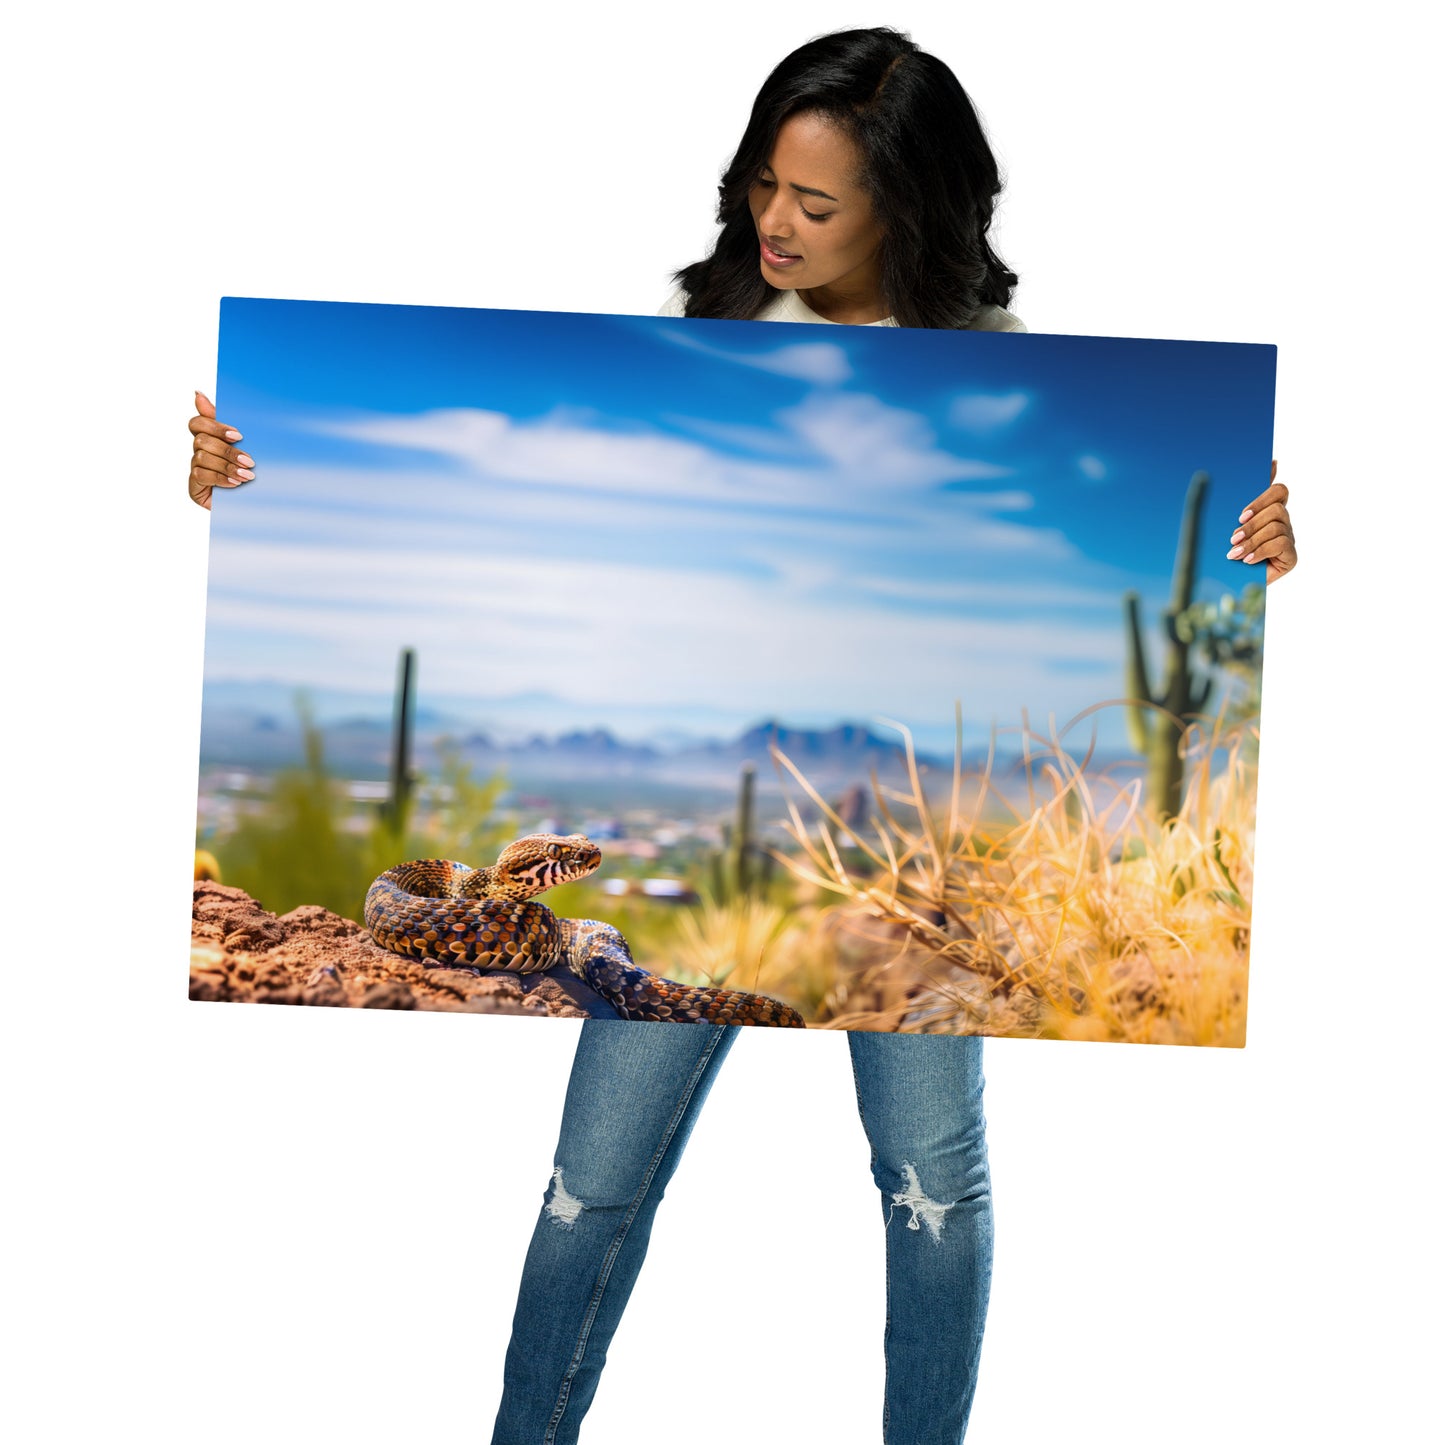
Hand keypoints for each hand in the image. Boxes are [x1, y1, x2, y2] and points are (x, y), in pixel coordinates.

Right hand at [188, 391, 253, 509]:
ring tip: (248, 476)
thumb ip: (227, 422)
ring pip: (202, 457)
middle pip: (202, 440)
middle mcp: (199, 451)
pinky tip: (236, 484)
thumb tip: (198, 393)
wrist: (256, 503)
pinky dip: (220, 478)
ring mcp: (195, 468)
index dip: (215, 426)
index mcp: (210, 437)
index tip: (238, 435)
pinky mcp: (194, 486)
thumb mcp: (246, 445)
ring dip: (227, 466)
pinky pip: (201, 475)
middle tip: (250, 461)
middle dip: (228, 450)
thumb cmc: (250, 470)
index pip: (198, 423)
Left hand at [1227, 460, 1296, 583]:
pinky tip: (1248, 560)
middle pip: (1277, 509)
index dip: (1263, 497)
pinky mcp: (1291, 556)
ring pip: (1276, 527)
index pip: (1279, 491)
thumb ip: (1241, 509)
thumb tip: (1260, 472)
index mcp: (1270, 512)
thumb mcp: (1232, 528)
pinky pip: (1281, 544)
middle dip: (1252, 524)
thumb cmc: (1232, 553)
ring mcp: (1289, 538)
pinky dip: (1261, 551)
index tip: (1242, 513)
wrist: (1233, 584)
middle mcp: (1283, 523)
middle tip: (1233, 537)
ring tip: (1235, 553)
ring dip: (1252, 540)